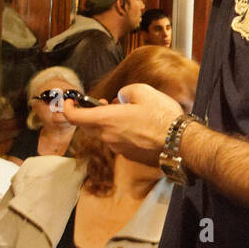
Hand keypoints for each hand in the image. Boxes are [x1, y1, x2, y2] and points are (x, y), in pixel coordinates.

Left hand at [61, 84, 182, 161]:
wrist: (180, 143)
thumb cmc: (162, 117)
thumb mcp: (143, 91)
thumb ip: (125, 92)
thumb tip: (121, 97)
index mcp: (107, 120)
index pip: (75, 117)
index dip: (67, 108)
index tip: (70, 101)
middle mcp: (108, 137)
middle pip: (88, 126)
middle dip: (90, 113)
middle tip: (102, 103)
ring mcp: (119, 149)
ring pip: (105, 134)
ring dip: (109, 123)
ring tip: (127, 113)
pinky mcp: (130, 156)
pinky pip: (119, 142)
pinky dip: (122, 133)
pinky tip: (138, 127)